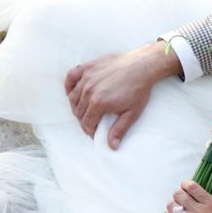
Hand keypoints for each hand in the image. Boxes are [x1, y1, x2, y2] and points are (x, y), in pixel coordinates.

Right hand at [65, 42, 180, 148]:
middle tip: (91, 122)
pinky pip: (71, 76)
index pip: (87, 122)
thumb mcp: (132, 113)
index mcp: (98, 103)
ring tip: (85, 110)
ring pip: (73, 97)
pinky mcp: (88, 67)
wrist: (143, 66)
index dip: (89, 130)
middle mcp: (89, 90)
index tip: (94, 132)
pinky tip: (71, 91)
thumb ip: (119, 130)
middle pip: (78, 111)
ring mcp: (87, 77)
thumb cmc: (139, 89)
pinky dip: (68, 85)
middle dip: (84, 120)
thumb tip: (112, 146)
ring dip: (76, 106)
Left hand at [162, 181, 211, 212]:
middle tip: (181, 200)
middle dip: (178, 195)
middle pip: (179, 194)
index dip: (186, 185)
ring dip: (172, 207)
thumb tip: (195, 196)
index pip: (192, 187)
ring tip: (177, 211)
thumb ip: (209, 204)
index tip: (185, 187)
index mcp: (211, 205)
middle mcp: (199, 212)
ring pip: (171, 206)